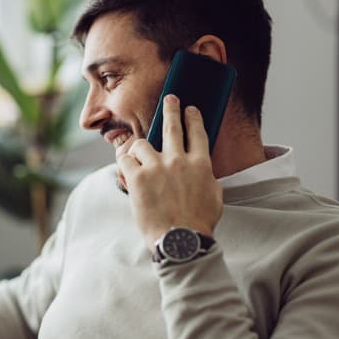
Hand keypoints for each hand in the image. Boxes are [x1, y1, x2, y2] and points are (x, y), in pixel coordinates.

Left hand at [116, 95, 222, 250]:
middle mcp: (178, 160)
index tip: (190, 109)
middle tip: (170, 99)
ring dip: (139, 149)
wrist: (181, 240)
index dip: (193, 117)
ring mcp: (156, 168)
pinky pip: (125, 160)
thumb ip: (207, 176)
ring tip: (139, 155)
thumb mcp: (214, 195)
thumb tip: (201, 168)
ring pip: (142, 144)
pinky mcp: (137, 178)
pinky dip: (124, 163)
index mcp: (201, 164)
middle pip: (172, 126)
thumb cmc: (199, 222)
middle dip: (171, 109)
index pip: (197, 132)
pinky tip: (125, 167)